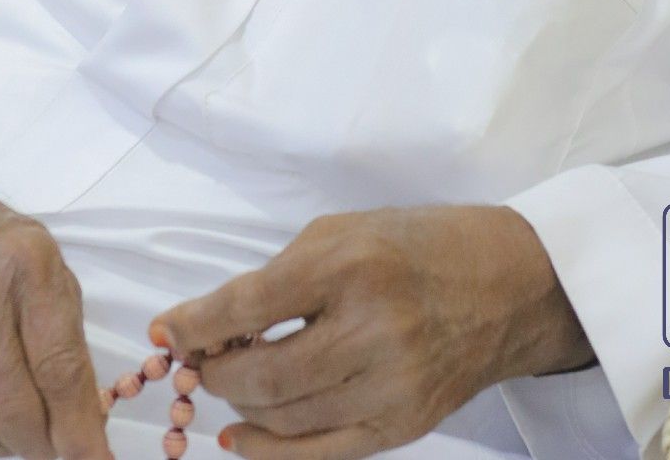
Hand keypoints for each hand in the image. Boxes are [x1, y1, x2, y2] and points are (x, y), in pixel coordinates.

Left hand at [147, 204, 593, 459]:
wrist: (504, 283)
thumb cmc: (415, 244)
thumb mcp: (342, 232)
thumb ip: (278, 279)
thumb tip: (210, 325)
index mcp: (351, 264)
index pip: (250, 305)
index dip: (195, 323)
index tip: (166, 330)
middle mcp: (372, 329)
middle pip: (262, 373)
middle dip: (214, 370)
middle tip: (197, 358)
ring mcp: (390, 386)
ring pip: (285, 417)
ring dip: (238, 404)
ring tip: (226, 382)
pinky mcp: (402, 427)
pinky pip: (319, 455)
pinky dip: (269, 452)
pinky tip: (239, 437)